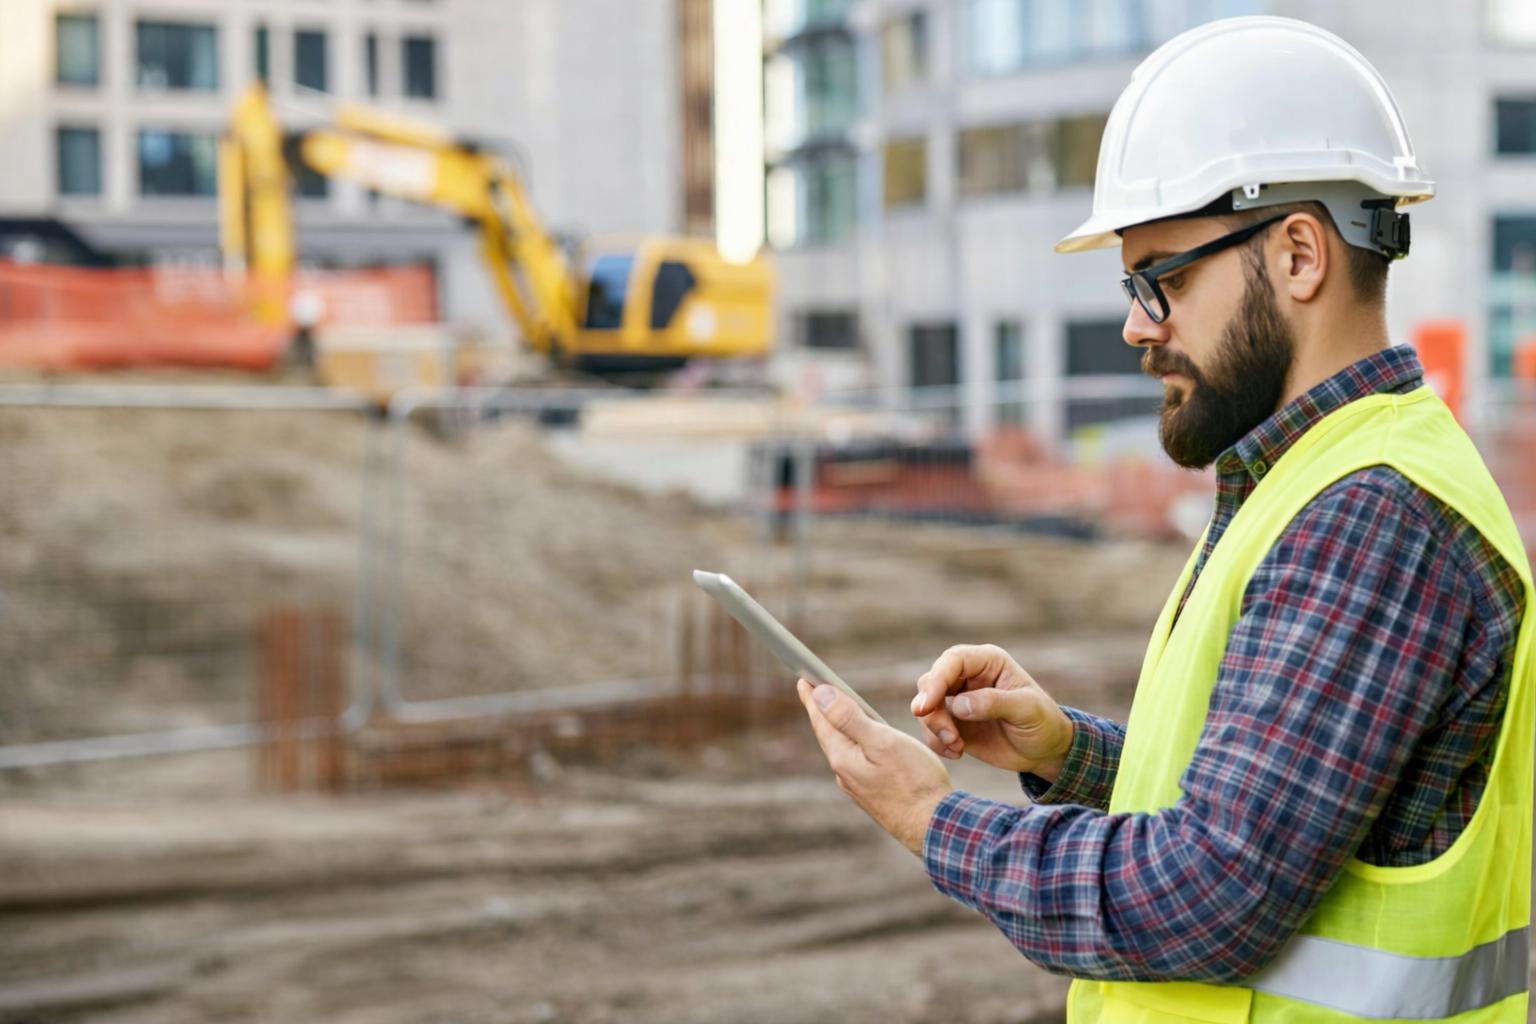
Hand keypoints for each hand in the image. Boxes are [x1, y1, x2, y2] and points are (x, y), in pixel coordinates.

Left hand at [796, 679, 951, 856]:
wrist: (934, 828)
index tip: (803, 679)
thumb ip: (849, 718)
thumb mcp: (883, 742)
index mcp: (843, 758)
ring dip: (837, 727)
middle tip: (814, 691)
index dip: (812, 697)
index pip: (821, 720)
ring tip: (834, 712)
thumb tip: (820, 695)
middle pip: (829, 734)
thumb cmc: (914, 782)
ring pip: (842, 748)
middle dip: (821, 711)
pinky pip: (855, 760)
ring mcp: (857, 786)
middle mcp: (844, 773)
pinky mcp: (872, 794)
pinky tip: (861, 743)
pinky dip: (853, 743)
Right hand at [910, 644, 1073, 779]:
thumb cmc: (1043, 723)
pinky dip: (937, 742)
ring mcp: (957, 700)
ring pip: (926, 707)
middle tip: (948, 735)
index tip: (927, 706)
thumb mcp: (1027, 710)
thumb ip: (994, 702)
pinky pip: (931, 729)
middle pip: (931, 682)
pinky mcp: (953, 723)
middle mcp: (968, 677)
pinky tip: (957, 752)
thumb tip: (958, 705)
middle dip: (931, 710)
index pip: (952, 661)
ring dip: (935, 729)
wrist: (1045, 751)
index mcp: (987, 662)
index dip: (937, 680)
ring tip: (957, 746)